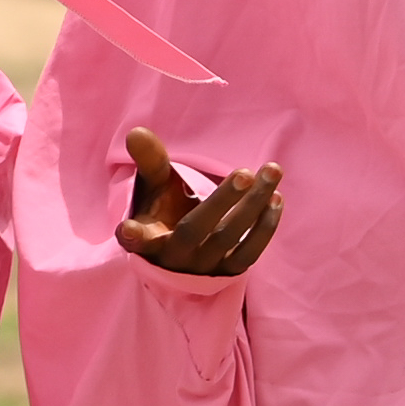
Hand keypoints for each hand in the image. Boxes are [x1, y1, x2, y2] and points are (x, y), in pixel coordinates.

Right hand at [119, 126, 280, 279]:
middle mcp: (173, 256)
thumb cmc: (164, 210)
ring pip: (228, 238)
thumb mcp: (153, 186)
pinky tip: (276, 199)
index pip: (136, 239)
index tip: (128, 229)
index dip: (133, 235)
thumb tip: (137, 132)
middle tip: (245, 172)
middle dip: (222, 201)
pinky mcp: (227, 273)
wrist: (185, 252)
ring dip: (253, 206)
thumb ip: (149, 160)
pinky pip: (249, 253)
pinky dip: (265, 227)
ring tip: (271, 173)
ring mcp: (202, 268)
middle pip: (195, 230)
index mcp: (147, 237)